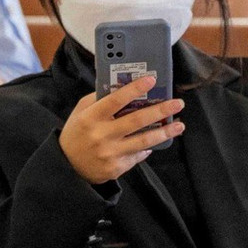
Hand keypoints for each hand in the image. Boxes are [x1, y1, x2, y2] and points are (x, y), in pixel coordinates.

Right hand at [58, 77, 184, 184]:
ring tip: (179, 125)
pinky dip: (147, 147)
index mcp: (91, 117)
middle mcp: (102, 135)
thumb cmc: (76, 133)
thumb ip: (98, 100)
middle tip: (177, 103)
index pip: (115, 100)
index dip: (134, 89)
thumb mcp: (81, 112)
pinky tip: (155, 141)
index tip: (151, 80)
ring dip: (165, 132)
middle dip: (160, 110)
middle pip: (137, 120)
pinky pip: (138, 155)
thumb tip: (123, 88)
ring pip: (144, 141)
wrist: (68, 166)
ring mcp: (110, 153)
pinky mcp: (117, 167)